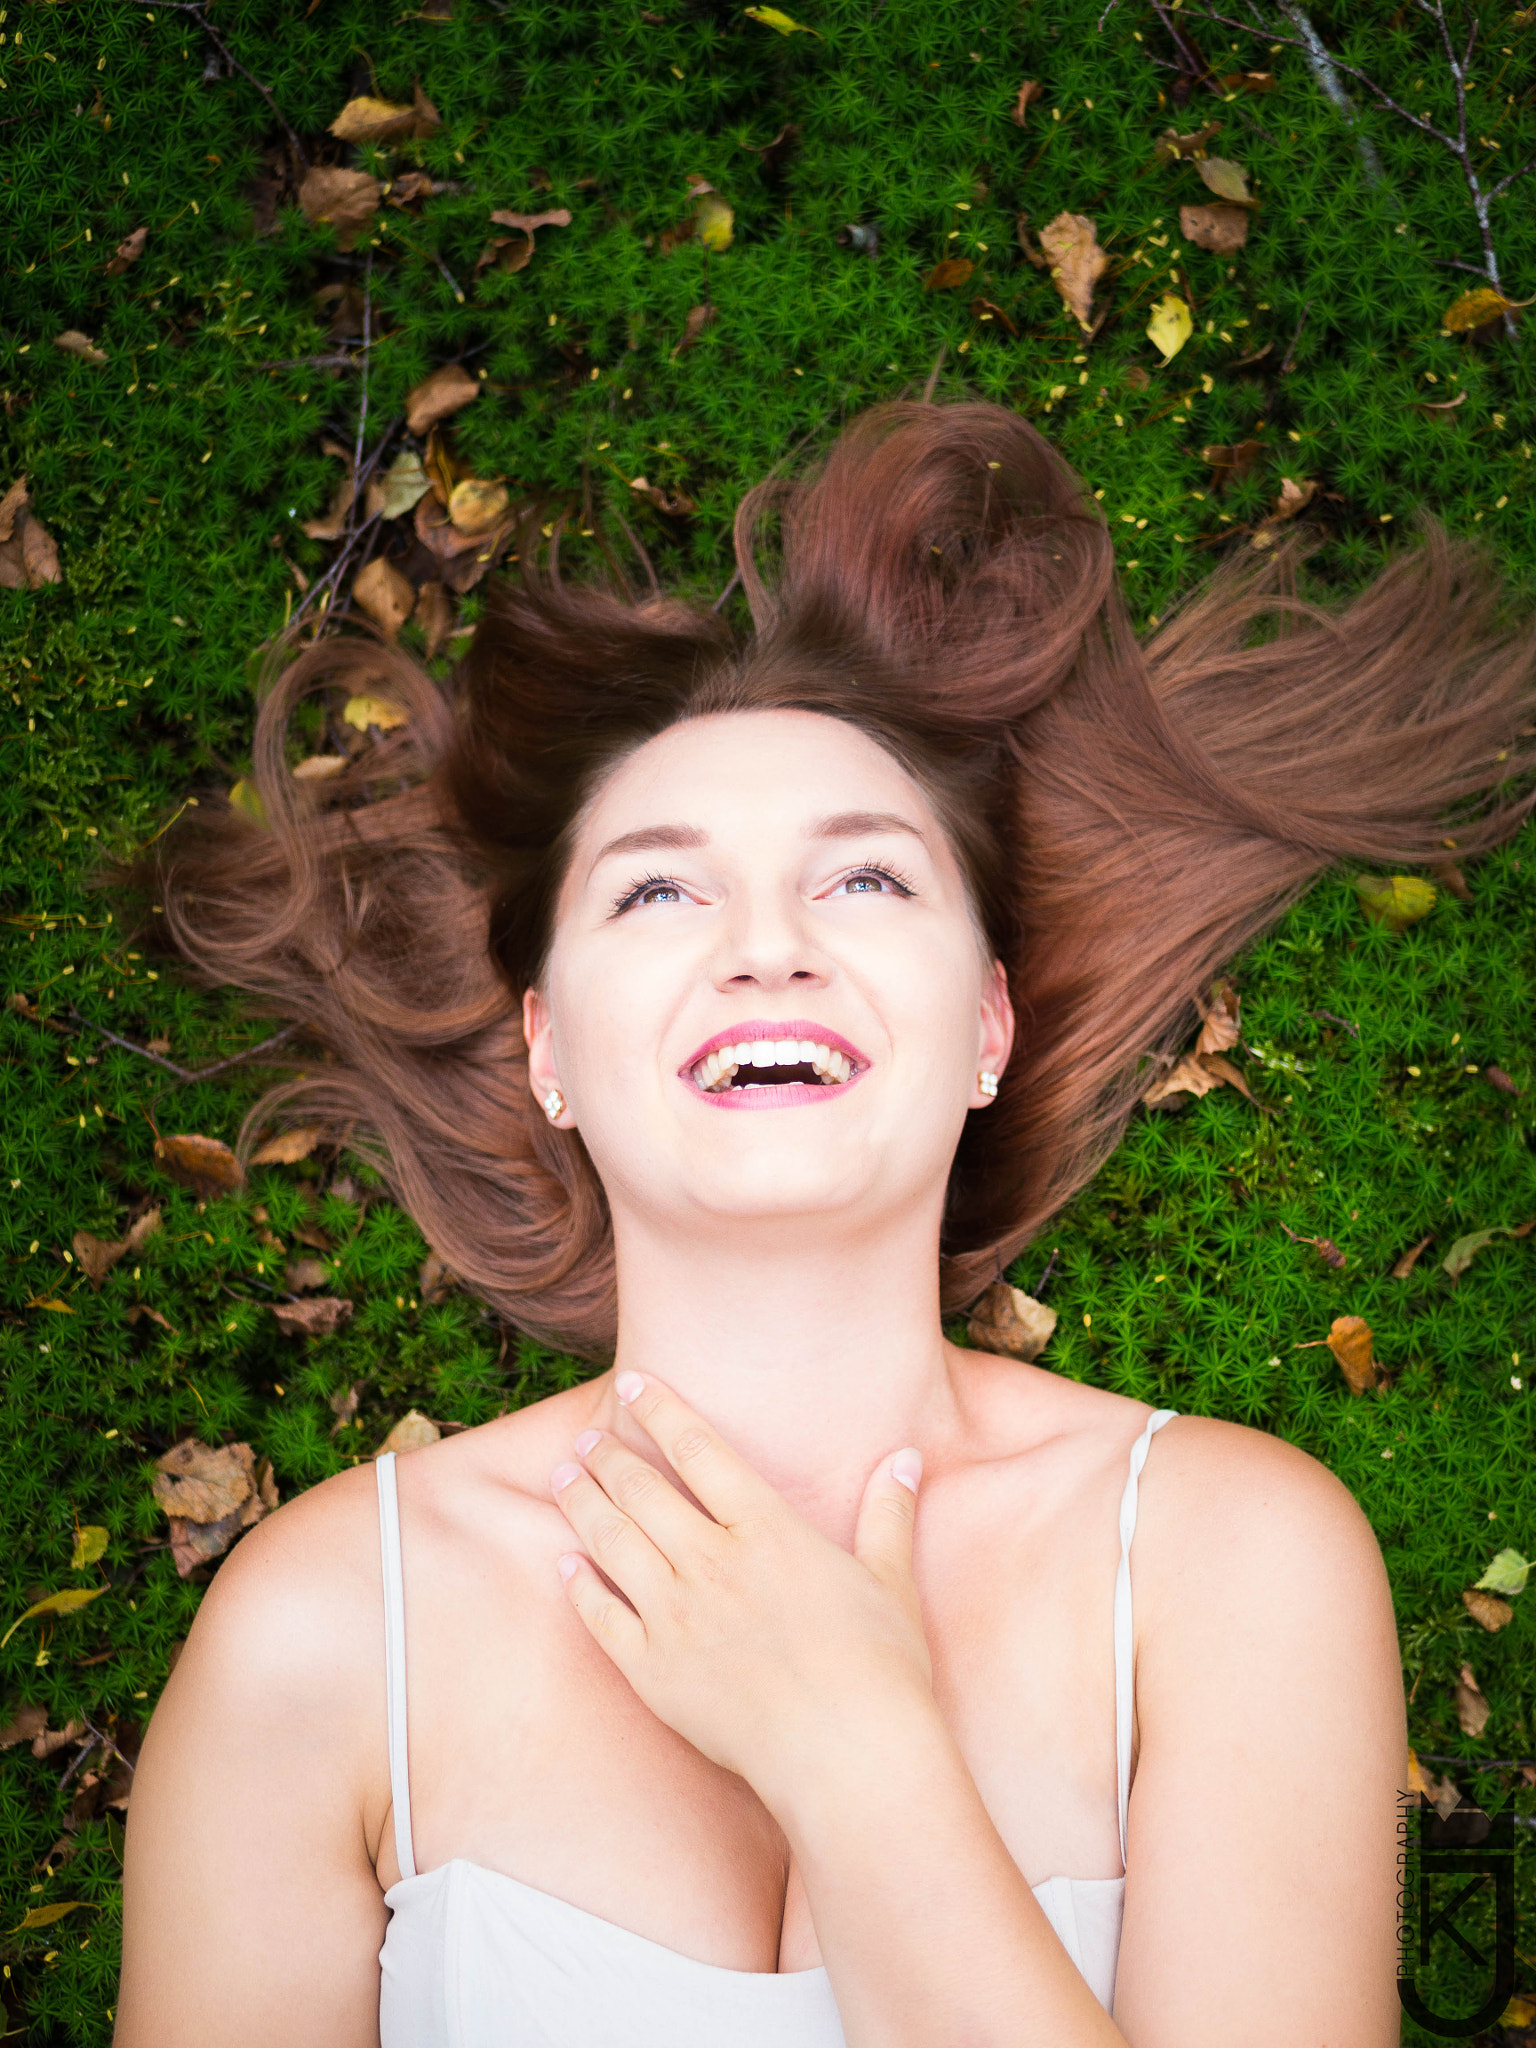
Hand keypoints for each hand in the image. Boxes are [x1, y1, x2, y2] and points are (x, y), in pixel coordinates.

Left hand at [549, 1373, 935, 1806]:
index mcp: (766, 1529)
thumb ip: (888, 1514)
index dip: (659, 1410)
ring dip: (583, 1504)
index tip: (632, 1384)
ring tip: (563, 1479)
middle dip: (608, 1456)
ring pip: (612, 1542)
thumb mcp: (890, 1580)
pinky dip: (580, 1587)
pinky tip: (566, 1565)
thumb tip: (907, 1459)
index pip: (697, 1448)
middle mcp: (711, 1562)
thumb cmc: (881, 1668)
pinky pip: (603, 1619)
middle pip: (642, 1490)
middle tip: (585, 1439)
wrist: (848, 1756)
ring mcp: (676, 1617)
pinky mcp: (654, 1672)